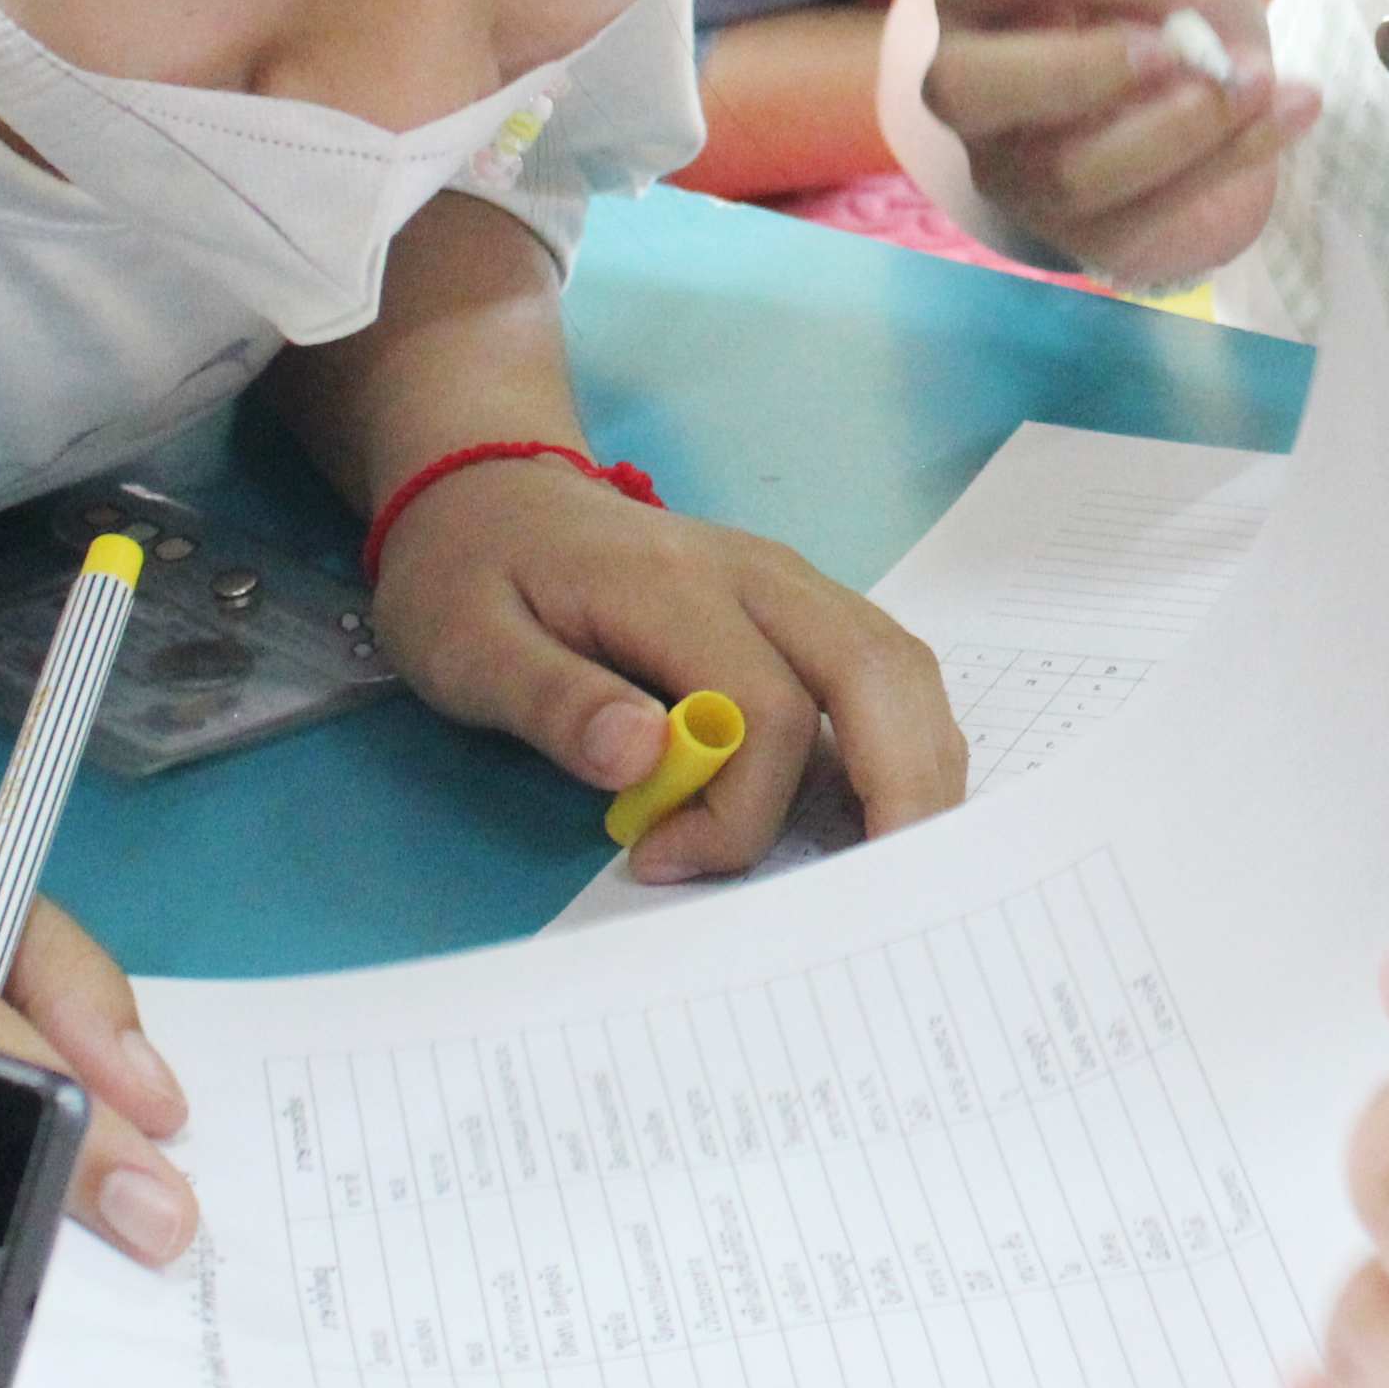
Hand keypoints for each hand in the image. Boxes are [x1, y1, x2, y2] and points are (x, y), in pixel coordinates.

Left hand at [367, 456, 966, 877]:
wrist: (490, 492)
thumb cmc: (470, 577)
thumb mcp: (469, 645)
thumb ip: (554, 702)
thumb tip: (642, 760)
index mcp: (676, 584)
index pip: (765, 711)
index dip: (737, 811)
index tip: (660, 859)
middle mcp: (759, 573)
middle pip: (876, 673)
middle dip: (903, 790)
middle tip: (889, 895)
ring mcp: (789, 583)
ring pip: (898, 666)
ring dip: (919, 764)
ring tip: (899, 858)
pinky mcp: (797, 605)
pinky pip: (880, 667)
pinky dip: (902, 739)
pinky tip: (881, 803)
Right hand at [915, 0, 1317, 289]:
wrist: (1224, 82)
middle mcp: (972, 86)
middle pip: (967, 86)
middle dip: (1084, 67)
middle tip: (1178, 50)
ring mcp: (1018, 169)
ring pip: (1067, 171)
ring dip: (1181, 126)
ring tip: (1258, 79)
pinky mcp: (1085, 231)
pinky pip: (1146, 215)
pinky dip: (1231, 158)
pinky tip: (1290, 108)